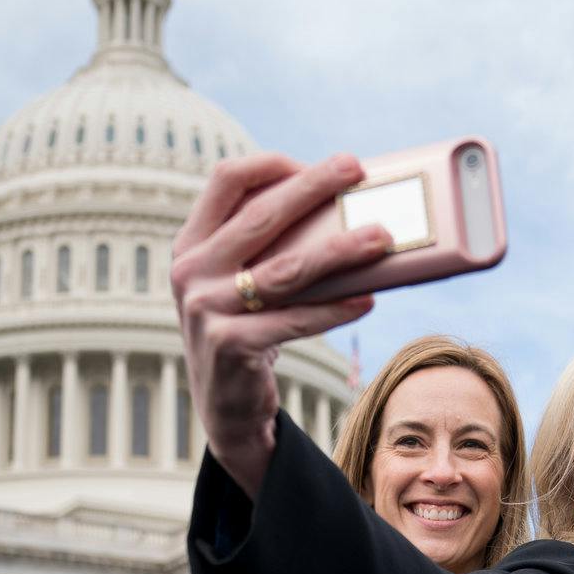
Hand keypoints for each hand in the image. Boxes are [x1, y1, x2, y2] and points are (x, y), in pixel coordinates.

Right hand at [169, 152, 391, 495]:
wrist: (226, 409)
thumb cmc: (248, 332)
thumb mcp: (242, 284)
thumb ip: (269, 249)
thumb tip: (346, 210)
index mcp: (192, 244)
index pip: (227, 180)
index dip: (274, 164)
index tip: (319, 165)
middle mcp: (191, 272)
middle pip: (261, 215)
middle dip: (314, 186)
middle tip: (357, 169)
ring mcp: (206, 309)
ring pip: (286, 269)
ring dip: (340, 249)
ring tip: (381, 237)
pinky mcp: (229, 345)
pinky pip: (295, 319)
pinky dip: (335, 309)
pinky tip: (367, 298)